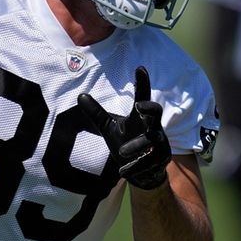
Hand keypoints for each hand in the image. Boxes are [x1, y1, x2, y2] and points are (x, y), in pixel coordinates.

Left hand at [78, 66, 170, 189]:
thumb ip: (97, 114)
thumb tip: (80, 95)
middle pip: (157, 112)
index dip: (142, 83)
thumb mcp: (109, 128)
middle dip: (150, 108)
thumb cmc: (127, 144)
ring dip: (137, 145)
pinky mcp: (160, 161)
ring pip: (153, 139)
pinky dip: (135, 166)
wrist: (143, 173)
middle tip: (139, 106)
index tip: (139, 68)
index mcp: (141, 117)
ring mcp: (159, 144)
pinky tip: (122, 172)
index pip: (143, 96)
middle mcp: (153, 127)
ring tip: (121, 152)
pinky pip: (149, 162)